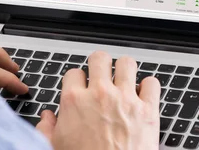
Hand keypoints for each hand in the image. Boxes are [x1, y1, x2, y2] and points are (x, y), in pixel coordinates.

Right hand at [36, 51, 159, 149]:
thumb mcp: (55, 147)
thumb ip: (47, 129)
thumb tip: (46, 118)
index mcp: (75, 102)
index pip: (74, 72)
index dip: (77, 79)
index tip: (81, 86)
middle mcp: (100, 95)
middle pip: (99, 58)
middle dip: (100, 64)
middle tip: (101, 74)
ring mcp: (125, 100)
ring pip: (127, 63)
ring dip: (124, 70)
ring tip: (123, 79)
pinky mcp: (148, 111)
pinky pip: (152, 84)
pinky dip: (149, 87)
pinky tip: (143, 93)